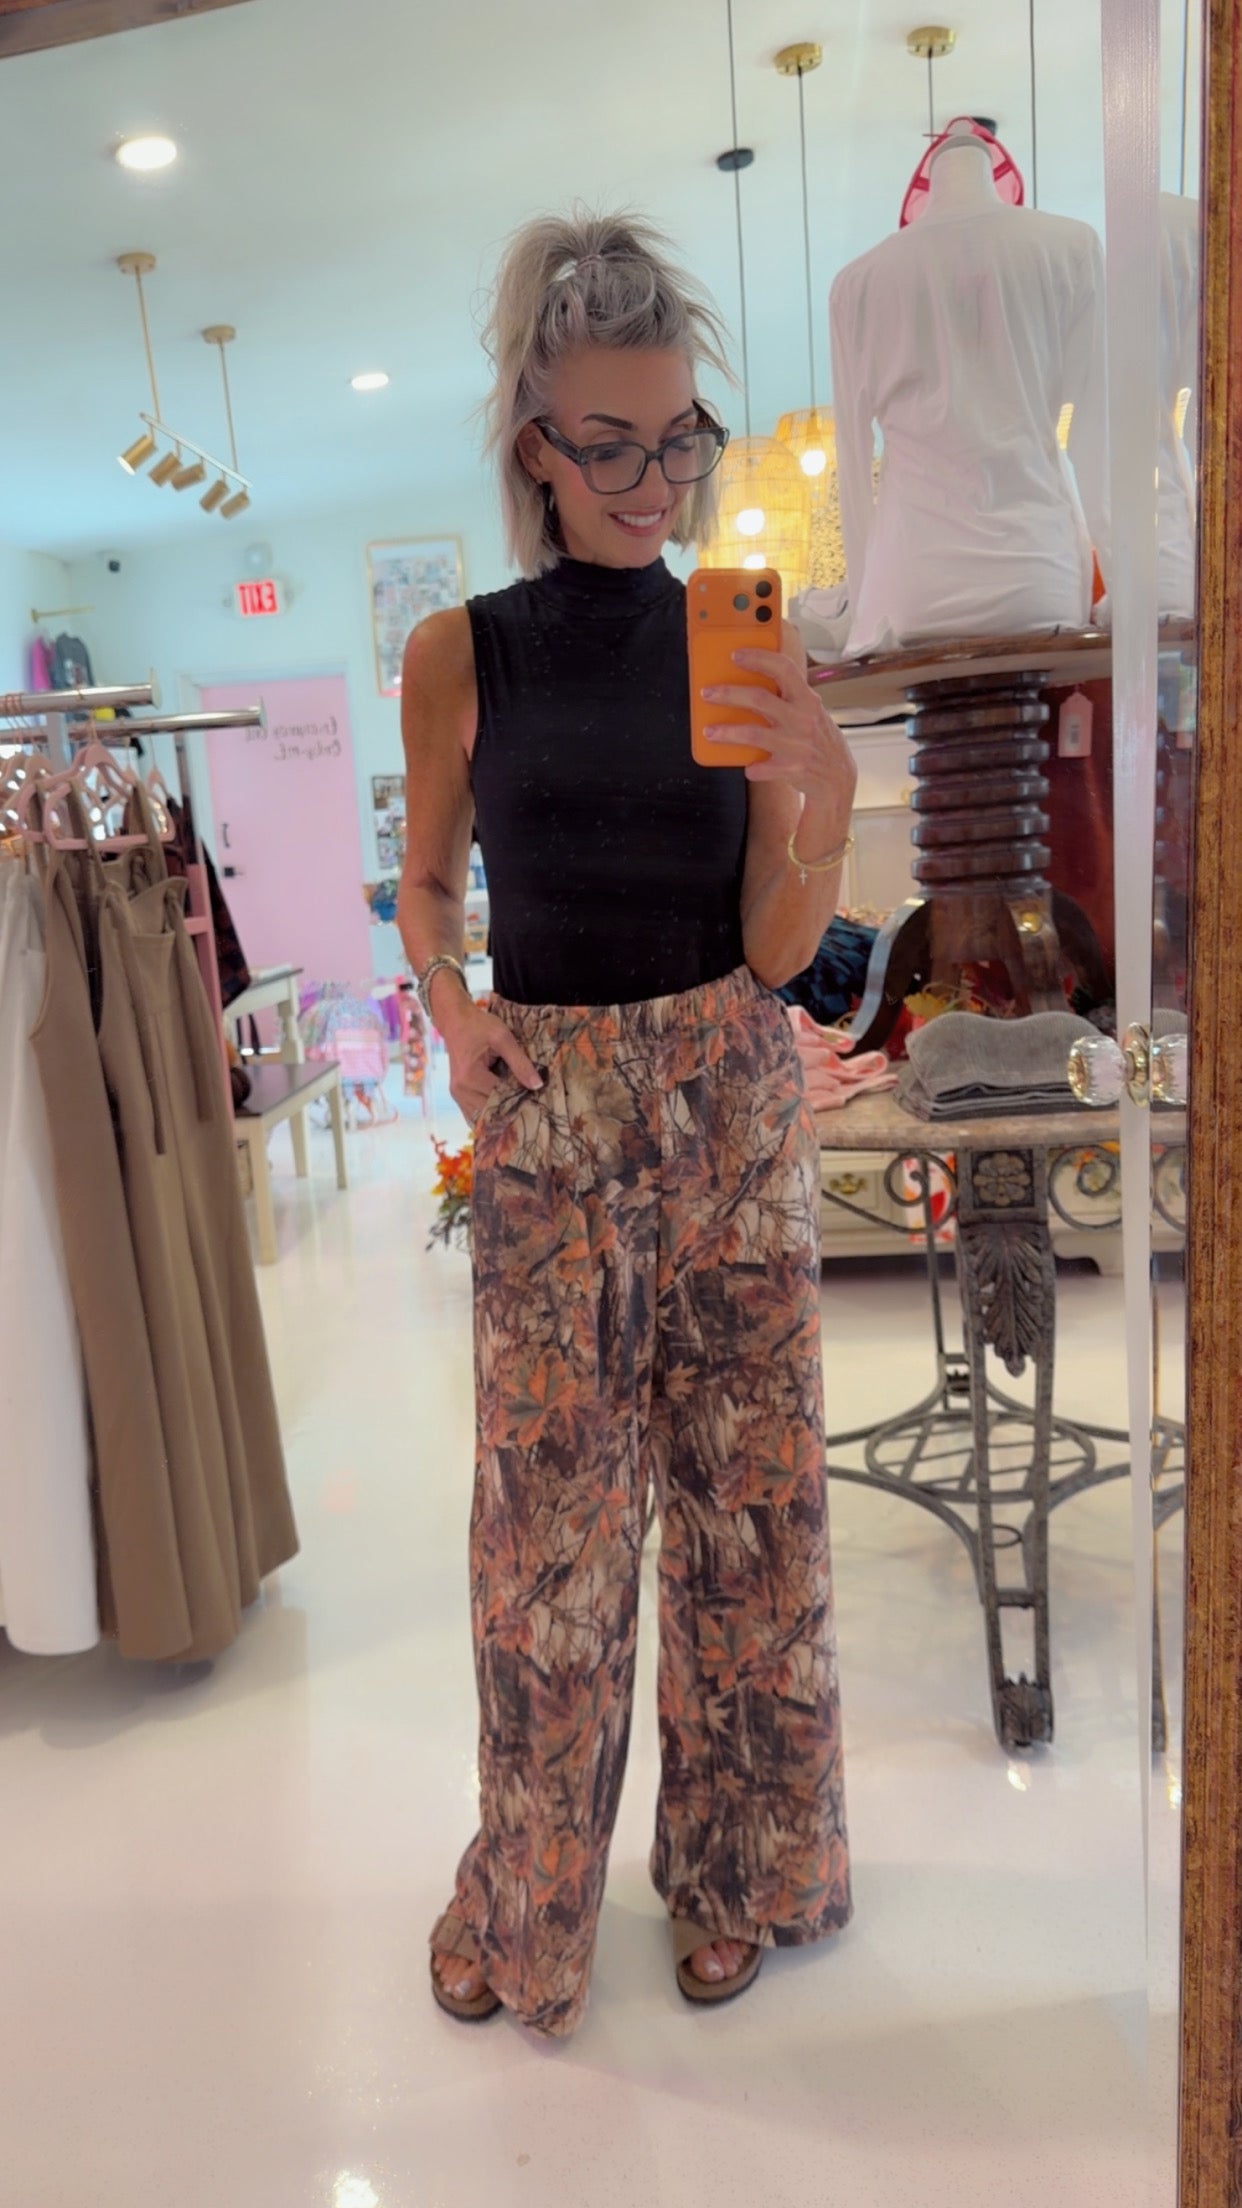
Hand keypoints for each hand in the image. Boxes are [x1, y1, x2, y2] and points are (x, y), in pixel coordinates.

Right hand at [439, 998, 542, 1125]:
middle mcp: (460, 1090)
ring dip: (501, 1117)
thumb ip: (520, 1062)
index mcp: (470, 1076)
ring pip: (483, 1118)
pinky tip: (506, 1112)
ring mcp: (457, 1095)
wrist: (455, 1021)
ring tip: (522, 1113)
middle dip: (512, 1112)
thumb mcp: (503, 1038)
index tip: (539, 1102)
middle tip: (534, 1111)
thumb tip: (537, 1085)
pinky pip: (475, 1114)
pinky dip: (491, 1115)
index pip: (501, 1098)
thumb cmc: (478, 1026)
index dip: (521, 1101)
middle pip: (491, 1112)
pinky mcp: (459, 1095)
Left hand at [701, 639, 854, 805]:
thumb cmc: (817, 739)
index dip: (758, 658)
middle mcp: (803, 719)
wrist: (837, 776)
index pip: (783, 669)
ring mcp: (796, 745)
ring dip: (727, 732)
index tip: (735, 654)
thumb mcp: (810, 711)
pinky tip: (747, 765)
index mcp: (807, 699)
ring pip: (753, 734)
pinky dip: (751, 767)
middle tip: (708, 693)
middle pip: (759, 699)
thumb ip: (787, 697)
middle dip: (729, 694)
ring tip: (709, 731)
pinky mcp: (790, 769)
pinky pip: (760, 767)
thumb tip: (747, 682)